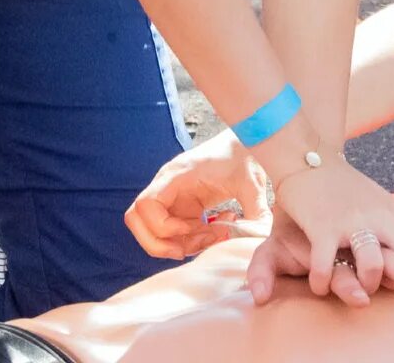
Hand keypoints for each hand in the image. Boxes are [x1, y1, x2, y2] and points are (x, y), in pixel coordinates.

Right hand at [125, 129, 268, 258]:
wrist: (246, 143)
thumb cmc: (245, 157)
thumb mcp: (253, 185)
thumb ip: (256, 213)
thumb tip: (257, 239)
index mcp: (178, 175)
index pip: (145, 204)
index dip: (162, 226)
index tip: (191, 228)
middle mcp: (168, 186)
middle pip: (136, 220)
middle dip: (159, 243)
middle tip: (189, 248)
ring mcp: (172, 197)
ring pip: (152, 230)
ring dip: (179, 243)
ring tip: (213, 236)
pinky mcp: (181, 207)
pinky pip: (171, 232)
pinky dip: (189, 240)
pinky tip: (215, 229)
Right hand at [266, 156, 393, 306]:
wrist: (309, 156)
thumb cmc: (345, 188)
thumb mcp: (381, 205)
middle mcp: (379, 218)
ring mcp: (351, 222)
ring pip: (373, 264)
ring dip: (369, 284)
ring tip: (360, 295)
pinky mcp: (323, 225)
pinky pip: (326, 263)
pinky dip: (323, 280)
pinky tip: (319, 287)